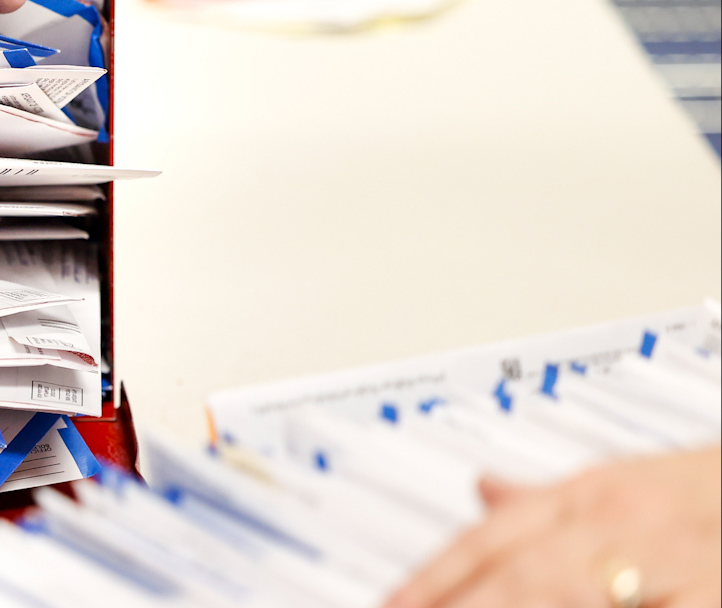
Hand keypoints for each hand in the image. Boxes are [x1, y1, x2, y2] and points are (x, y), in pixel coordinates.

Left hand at [386, 447, 721, 607]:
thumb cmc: (707, 495)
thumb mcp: (627, 485)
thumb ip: (550, 501)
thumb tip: (483, 489)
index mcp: (594, 495)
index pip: (493, 538)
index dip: (434, 577)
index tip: (392, 605)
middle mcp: (627, 527)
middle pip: (525, 578)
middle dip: (466, 606)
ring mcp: (677, 567)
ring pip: (573, 600)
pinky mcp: (716, 596)